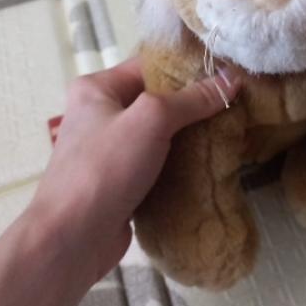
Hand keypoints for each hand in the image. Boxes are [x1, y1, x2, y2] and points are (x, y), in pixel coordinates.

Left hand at [29, 58, 240, 289]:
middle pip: (158, 100)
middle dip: (194, 104)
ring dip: (191, 136)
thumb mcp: (152, 120)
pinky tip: (210, 164)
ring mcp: (110, 151)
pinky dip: (181, 164)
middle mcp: (101, 114)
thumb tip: (234, 78)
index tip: (227, 73)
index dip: (188, 67)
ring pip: (161, 134)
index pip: (150, 65)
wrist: (71, 240)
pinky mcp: (121, 182)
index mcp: (97, 88)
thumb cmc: (105, 168)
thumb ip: (193, 98)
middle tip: (235, 104)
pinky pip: (158, 163)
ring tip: (230, 132)